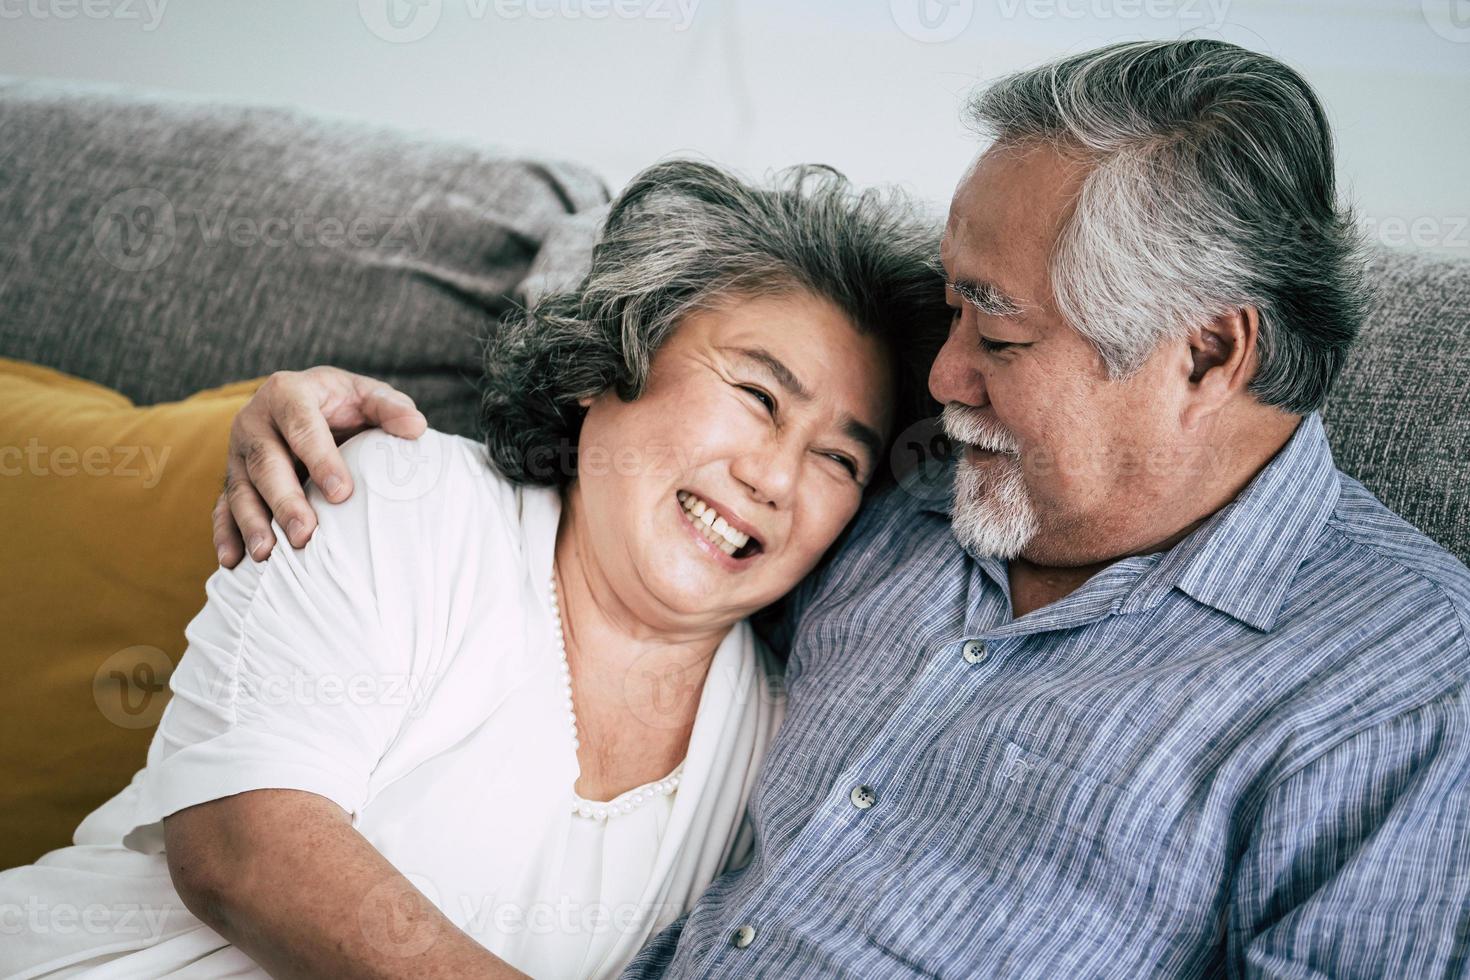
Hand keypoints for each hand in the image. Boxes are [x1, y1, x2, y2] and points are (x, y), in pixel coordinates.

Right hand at [214, 367, 427, 566]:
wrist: (306, 403)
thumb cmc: (343, 403)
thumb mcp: (367, 395)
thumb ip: (390, 408)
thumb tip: (415, 427)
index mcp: (287, 392)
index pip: (302, 426)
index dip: (321, 459)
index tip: (342, 493)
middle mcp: (255, 421)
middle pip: (266, 463)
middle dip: (285, 501)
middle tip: (304, 534)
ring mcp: (238, 452)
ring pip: (240, 489)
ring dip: (252, 524)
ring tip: (268, 555)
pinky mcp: (232, 478)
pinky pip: (223, 507)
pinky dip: (225, 534)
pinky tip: (232, 562)